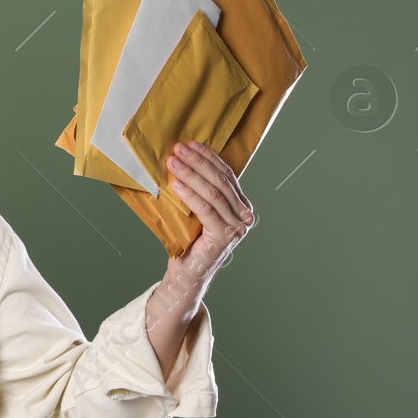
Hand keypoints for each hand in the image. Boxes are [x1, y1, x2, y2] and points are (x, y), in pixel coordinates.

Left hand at [164, 139, 254, 288]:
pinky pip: (206, 211)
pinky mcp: (225, 237)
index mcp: (241, 205)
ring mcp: (237, 227)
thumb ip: (199, 190)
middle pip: (220, 181)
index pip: (226, 174)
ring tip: (173, 164)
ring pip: (213, 194)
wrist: (186, 274)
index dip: (208, 157)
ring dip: (191, 175)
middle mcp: (244, 215)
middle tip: (178, 149)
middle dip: (197, 163)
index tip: (190, 144)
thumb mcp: (196, 210)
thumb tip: (182, 159)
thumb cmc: (189, 240)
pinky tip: (177, 185)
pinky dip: (190, 196)